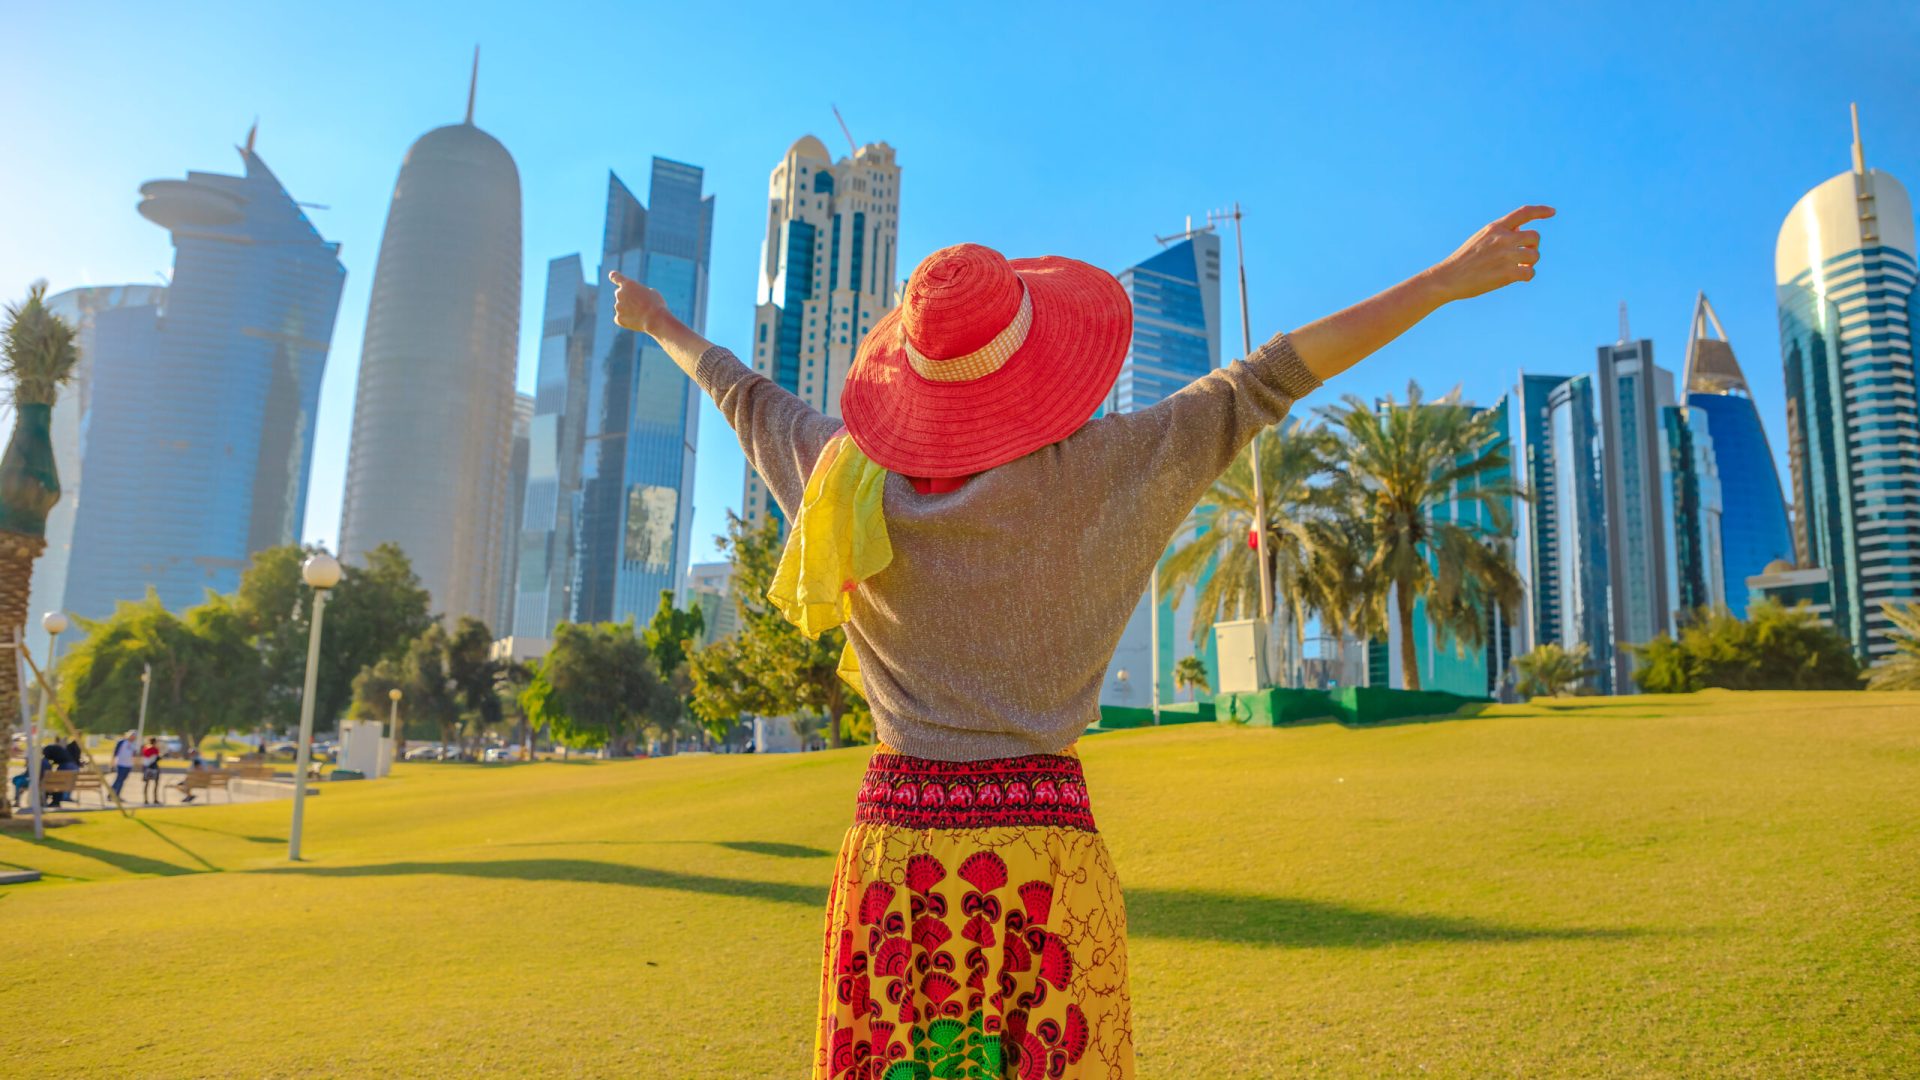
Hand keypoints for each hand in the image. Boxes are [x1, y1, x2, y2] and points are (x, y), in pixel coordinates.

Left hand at [610, 270, 671, 335]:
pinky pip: (620, 318)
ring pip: (621, 307)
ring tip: (640, 314)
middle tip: (639, 304)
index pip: (615, 277)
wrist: (655, 319)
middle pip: (619, 294)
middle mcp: (620, 293)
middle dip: (626, 298)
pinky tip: (635, 321)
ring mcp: (618, 306)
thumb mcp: (651, 292)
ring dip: (627, 309)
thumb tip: (637, 299)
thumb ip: (640, 292)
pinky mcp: (618, 318)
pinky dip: (626, 320)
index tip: (612, 276)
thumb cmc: (657, 304)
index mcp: (628, 284)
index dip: (614, 276)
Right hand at [1428, 205, 1554, 302]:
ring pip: (1535, 255)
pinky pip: (1530, 272)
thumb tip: (1520, 231)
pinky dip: (1527, 275)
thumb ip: (1500, 233)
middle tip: (1524, 255)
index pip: (1524, 213)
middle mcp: (1503, 238)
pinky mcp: (1507, 273)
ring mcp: (1506, 255)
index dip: (1541, 211)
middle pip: (1535, 236)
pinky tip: (1519, 278)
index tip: (1552, 212)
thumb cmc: (1464, 261)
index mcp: (1495, 227)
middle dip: (1533, 246)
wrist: (1448, 278)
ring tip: (1519, 268)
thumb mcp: (1480, 238)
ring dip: (1530, 262)